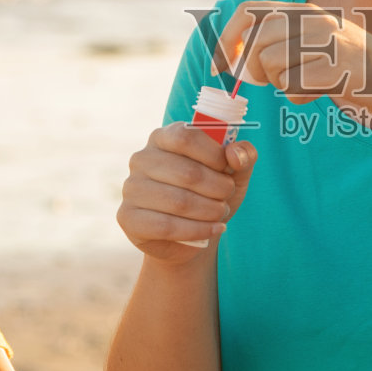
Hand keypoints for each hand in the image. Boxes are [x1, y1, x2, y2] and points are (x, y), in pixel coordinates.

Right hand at [117, 123, 255, 263]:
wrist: (192, 234)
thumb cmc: (211, 194)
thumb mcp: (234, 173)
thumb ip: (243, 155)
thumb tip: (234, 154)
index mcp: (164, 137)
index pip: (186, 137)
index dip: (214, 155)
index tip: (228, 169)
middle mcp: (142, 158)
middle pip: (187, 172)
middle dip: (218, 188)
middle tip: (227, 196)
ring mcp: (132, 188)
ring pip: (179, 202)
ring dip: (210, 211)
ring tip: (221, 213)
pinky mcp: (128, 217)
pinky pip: (166, 226)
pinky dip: (198, 230)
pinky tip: (214, 230)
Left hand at [215, 1, 371, 120]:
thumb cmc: (357, 70)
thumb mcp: (322, 43)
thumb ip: (288, 40)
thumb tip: (241, 51)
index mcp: (309, 12)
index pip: (250, 12)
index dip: (228, 37)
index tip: (222, 61)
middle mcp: (316, 21)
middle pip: (256, 41)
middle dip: (253, 68)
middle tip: (267, 81)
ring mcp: (327, 44)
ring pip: (271, 64)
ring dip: (279, 83)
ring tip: (304, 85)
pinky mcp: (335, 70)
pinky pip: (292, 86)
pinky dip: (299, 96)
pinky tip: (319, 93)